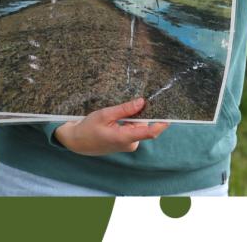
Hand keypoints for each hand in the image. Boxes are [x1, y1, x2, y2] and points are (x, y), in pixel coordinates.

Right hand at [54, 97, 168, 154]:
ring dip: (133, 118)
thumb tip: (142, 102)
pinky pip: (133, 130)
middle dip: (142, 114)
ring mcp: (127, 144)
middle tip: (137, 101)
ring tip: (119, 112)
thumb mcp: (105, 114)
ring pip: (138, 127)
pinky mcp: (125, 143)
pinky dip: (130, 122)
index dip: (161, 124)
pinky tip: (119, 118)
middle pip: (144, 126)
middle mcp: (129, 143)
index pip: (149, 132)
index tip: (170, 115)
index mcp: (125, 138)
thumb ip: (125, 109)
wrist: (76, 142)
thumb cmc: (88, 128)